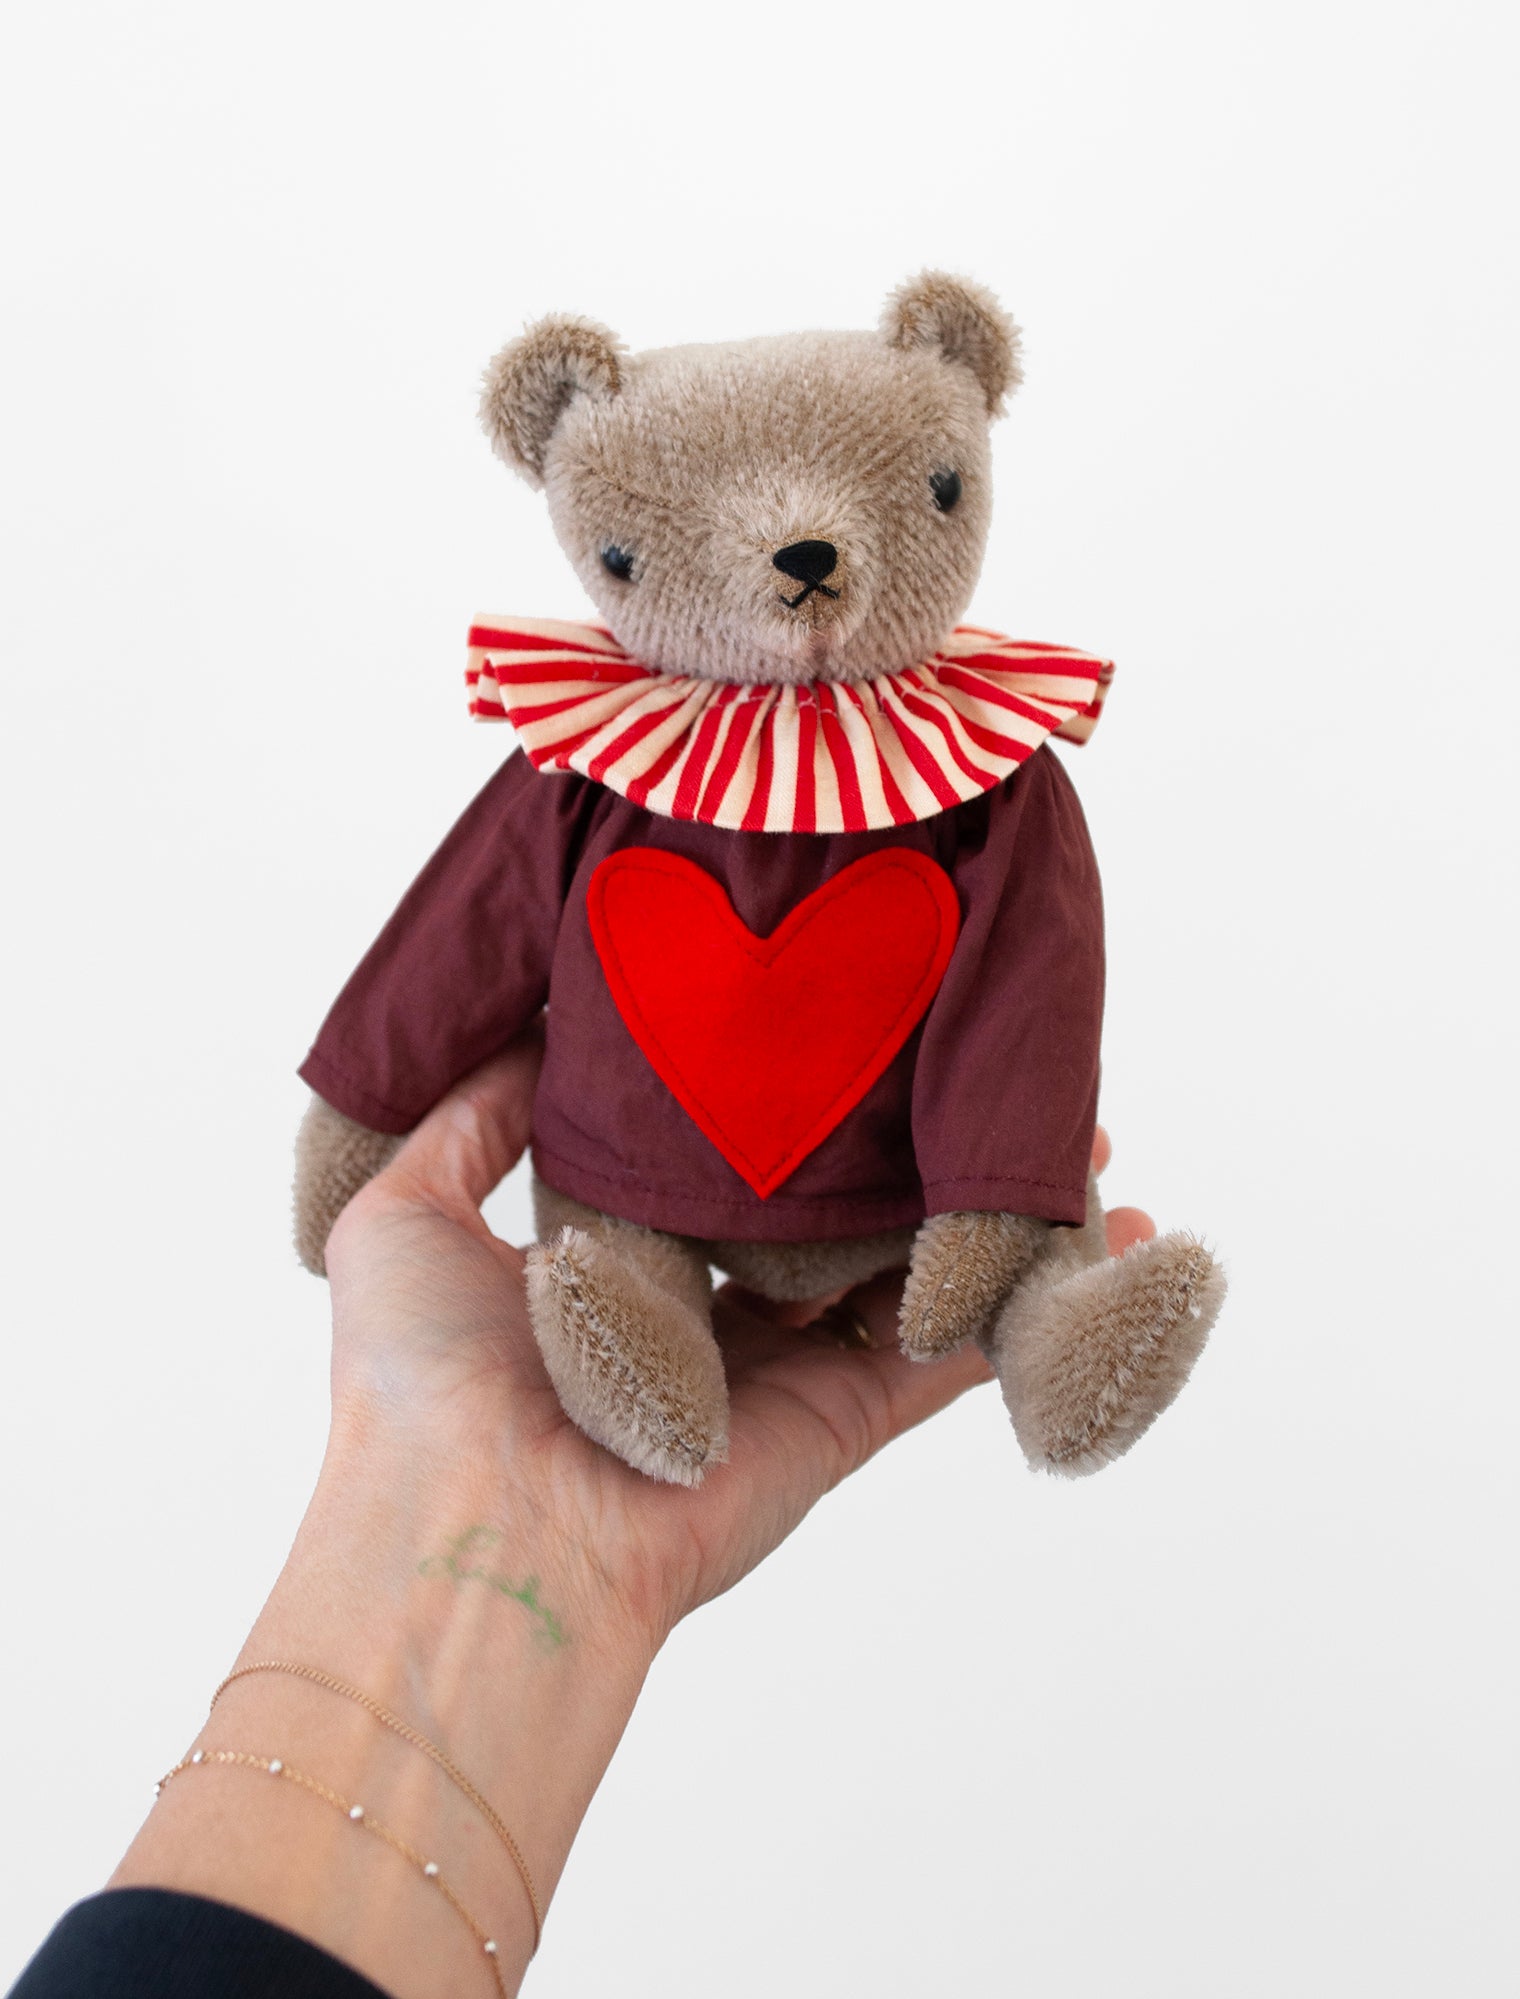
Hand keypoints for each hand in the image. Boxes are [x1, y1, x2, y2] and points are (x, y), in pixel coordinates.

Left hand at [324, 1023, 1154, 1656]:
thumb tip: (528, 1024)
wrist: (472, 1534)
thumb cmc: (420, 1376)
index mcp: (616, 1260)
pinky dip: (1038, 1297)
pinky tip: (1119, 1232)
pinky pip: (953, 1349)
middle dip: (909, 1142)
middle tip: (980, 1063)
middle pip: (835, 1211)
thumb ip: (469, 1113)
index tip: (842, 1023)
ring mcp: (784, 1371)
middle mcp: (711, 1312)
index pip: (723, 1160)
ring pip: (912, 1271)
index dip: (785, 1097)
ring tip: (1089, 1132)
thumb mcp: (401, 1208)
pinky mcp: (840, 1422)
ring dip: (997, 1207)